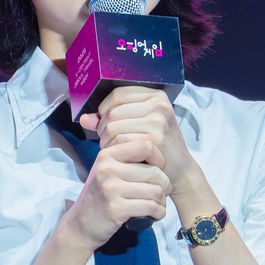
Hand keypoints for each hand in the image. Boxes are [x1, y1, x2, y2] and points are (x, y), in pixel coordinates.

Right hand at [57, 135, 171, 250]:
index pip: (145, 146)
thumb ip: (127, 159)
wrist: (80, 224)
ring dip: (162, 201)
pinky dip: (158, 213)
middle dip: (165, 185)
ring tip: (158, 205)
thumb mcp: (107, 171)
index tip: (160, 170)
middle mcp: (107, 169)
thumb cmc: (100, 197)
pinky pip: (150, 207)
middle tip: (162, 193)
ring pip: (156, 191)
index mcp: (107, 155)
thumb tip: (159, 153)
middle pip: (155, 171)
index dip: (160, 159)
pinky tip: (154, 215)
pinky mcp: (115, 209)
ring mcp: (110, 189)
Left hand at [81, 87, 207, 204]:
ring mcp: (158, 121)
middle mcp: (159, 104)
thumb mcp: (138, 127)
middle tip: (108, 141)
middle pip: (113, 111)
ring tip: (114, 149)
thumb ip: (111, 119)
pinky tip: (120, 156)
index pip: (117, 94)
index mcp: (156, 96)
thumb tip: (84, 118)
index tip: (105, 124)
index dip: (104, 109)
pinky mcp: (155, 138)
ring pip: (113, 126)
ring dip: (107, 141)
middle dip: (103, 128)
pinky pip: (121, 140)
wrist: (180, 170)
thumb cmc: (157, 147)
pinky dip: (114, 150)